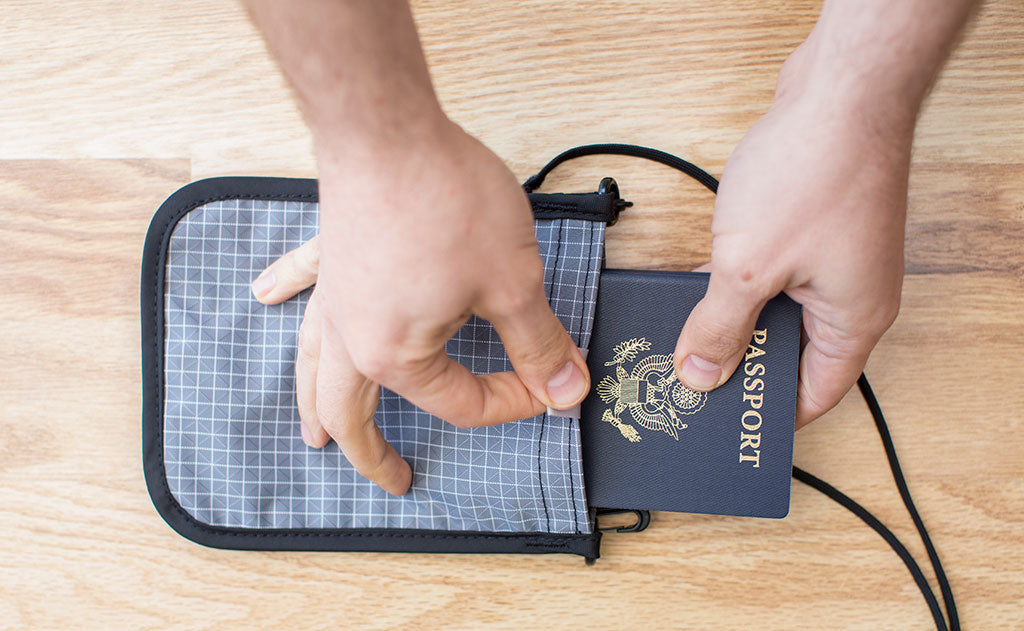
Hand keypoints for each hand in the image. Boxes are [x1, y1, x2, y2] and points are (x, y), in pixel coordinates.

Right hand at [252, 121, 589, 494]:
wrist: (390, 127)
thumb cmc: (445, 201)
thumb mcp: (512, 281)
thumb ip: (537, 343)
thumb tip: (564, 389)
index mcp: (396, 355)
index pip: (461, 401)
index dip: (514, 399)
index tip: (551, 383)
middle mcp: (351, 335)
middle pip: (354, 411)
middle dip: (371, 453)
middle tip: (392, 479)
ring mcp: (334, 294)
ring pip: (314, 364)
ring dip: (317, 404)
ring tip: (313, 437)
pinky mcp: (331, 250)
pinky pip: (302, 282)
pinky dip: (286, 294)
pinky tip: (265, 297)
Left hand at [673, 43, 912, 426]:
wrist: (841, 90)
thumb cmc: (815, 172)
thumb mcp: (750, 267)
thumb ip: (720, 327)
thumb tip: (700, 374)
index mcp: (852, 323)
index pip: (814, 396)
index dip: (768, 414)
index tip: (723, 426)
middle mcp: (852, 297)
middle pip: (792, 355)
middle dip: (742, 366)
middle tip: (689, 381)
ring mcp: (835, 260)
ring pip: (777, 312)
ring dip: (735, 321)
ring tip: (686, 338)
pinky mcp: (816, 228)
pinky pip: (774, 273)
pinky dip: (740, 282)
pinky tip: (700, 287)